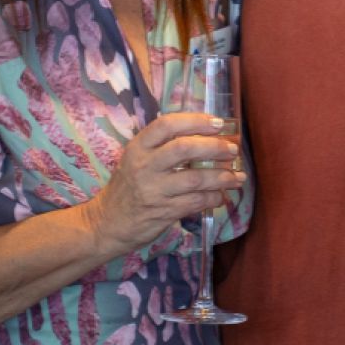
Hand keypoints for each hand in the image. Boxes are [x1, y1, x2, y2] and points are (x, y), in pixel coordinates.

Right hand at [83, 112, 241, 256]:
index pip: (167, 125)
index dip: (195, 121)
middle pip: (184, 149)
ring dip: (222, 177)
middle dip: (214, 147)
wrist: (106, 223)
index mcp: (138, 147)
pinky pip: (195, 202)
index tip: (218, 123)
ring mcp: (153, 190)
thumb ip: (162, 146)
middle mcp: (144, 166)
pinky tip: (221, 196)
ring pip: (195, 178)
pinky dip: (213, 198)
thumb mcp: (136, 159)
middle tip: (233, 150)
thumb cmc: (128, 186)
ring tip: (238, 177)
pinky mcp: (162, 212)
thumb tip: (205, 133)